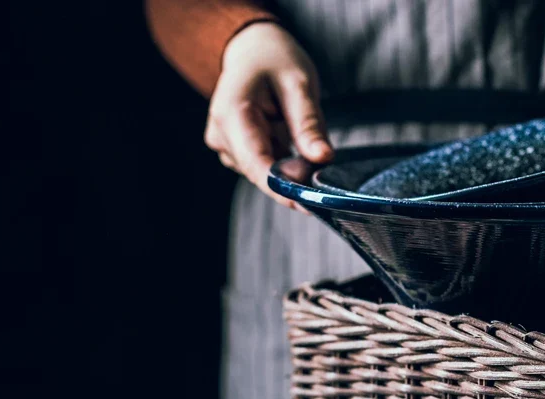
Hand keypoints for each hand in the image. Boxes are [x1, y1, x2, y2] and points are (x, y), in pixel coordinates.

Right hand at [205, 22, 332, 208]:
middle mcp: (220, 134)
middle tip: (320, 167)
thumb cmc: (274, 59)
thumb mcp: (299, 83)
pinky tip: (283, 138)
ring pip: (261, 173)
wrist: (252, 50)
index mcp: (232, 113)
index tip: (309, 203)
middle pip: (259, 173)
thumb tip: (323, 159)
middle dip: (290, 177)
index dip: (283, 189)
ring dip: (285, 165)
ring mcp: (223, 145)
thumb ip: (309, 124)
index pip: (257, 165)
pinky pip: (260, 167)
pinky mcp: (232, 151)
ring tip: (295, 134)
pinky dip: (279, 161)